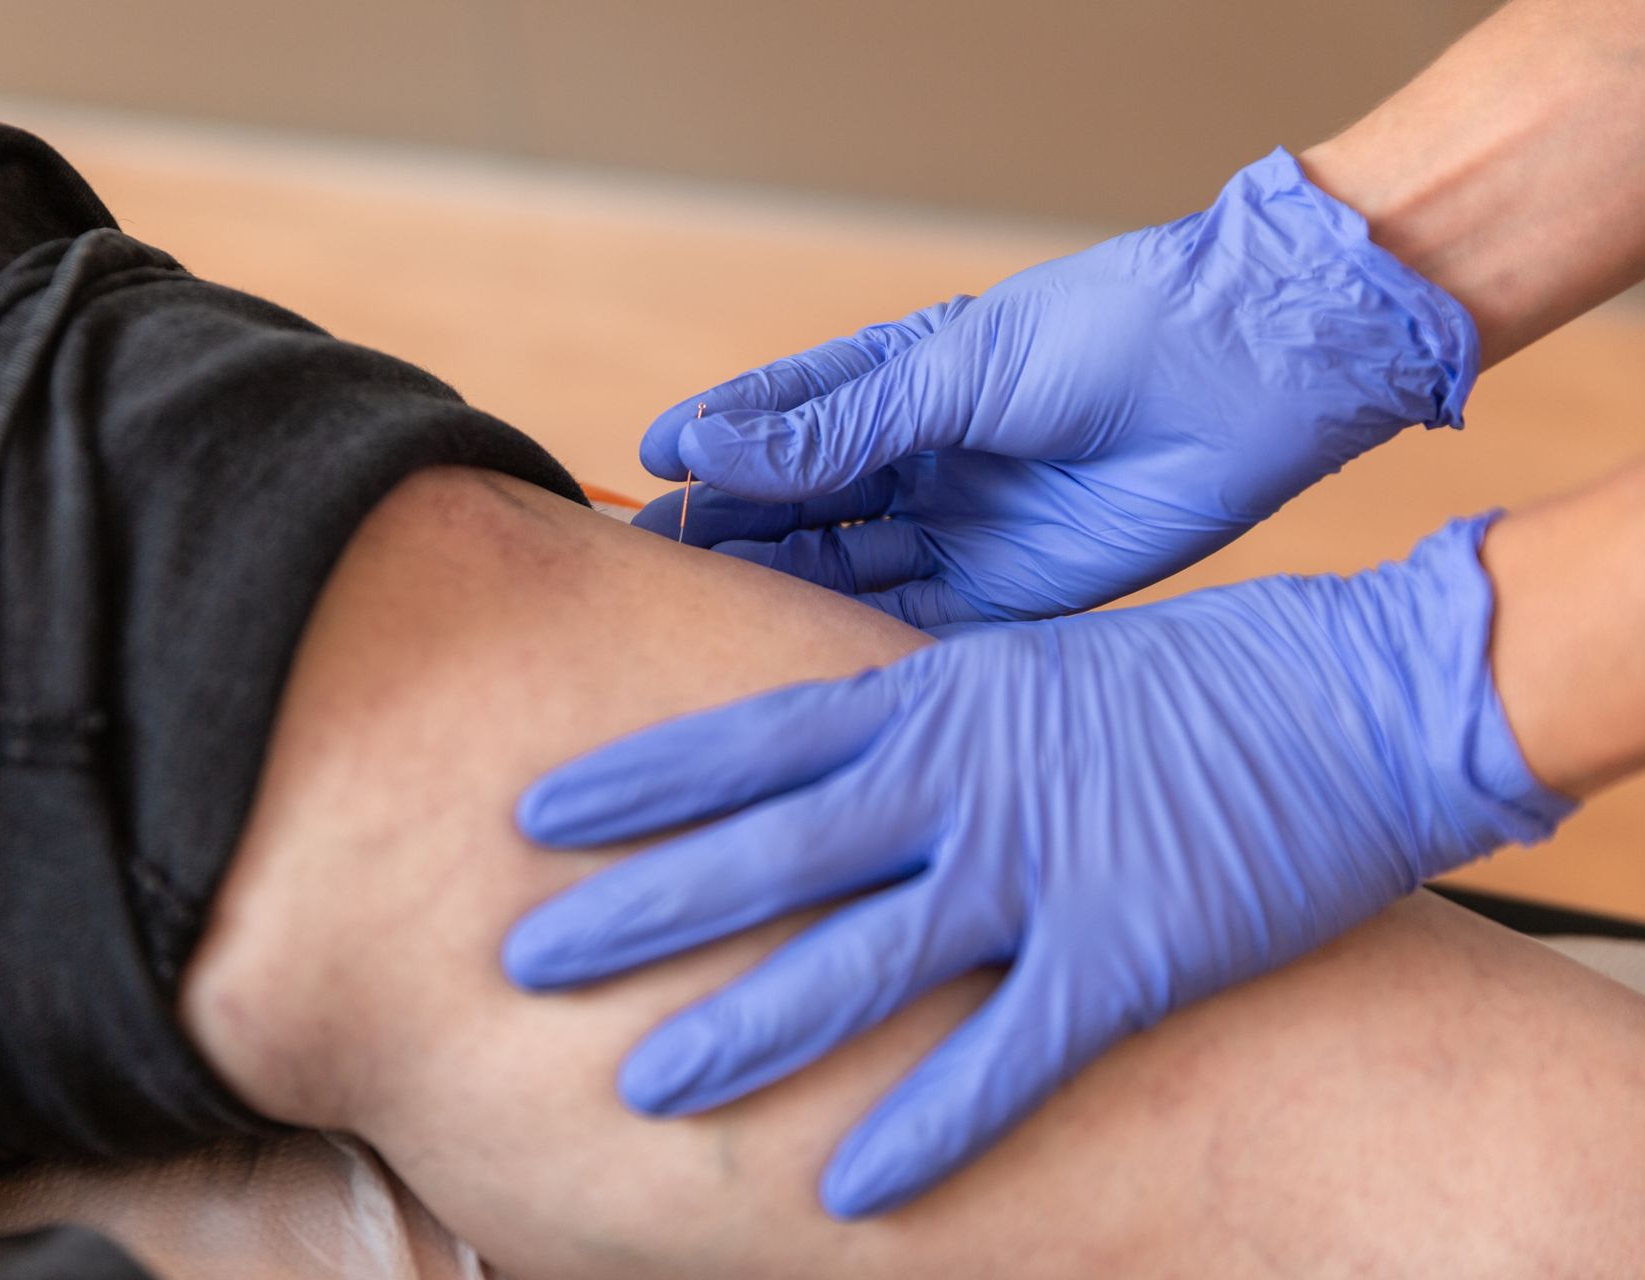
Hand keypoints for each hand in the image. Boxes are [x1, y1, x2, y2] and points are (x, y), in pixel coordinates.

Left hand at [504, 515, 1570, 1216]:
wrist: (1352, 694)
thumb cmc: (1179, 679)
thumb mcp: (1018, 671)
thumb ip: (912, 716)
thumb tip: (819, 757)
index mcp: (931, 701)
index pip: (749, 741)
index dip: (636, 782)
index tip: (534, 816)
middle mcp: (961, 782)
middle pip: (765, 855)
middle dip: (637, 912)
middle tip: (522, 960)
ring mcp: (1037, 868)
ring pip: (857, 963)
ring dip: (746, 1030)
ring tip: (642, 1089)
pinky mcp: (1124, 954)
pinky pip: (1005, 1059)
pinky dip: (929, 1128)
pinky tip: (849, 1194)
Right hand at [633, 149, 1477, 626]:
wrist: (1252, 378)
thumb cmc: (1107, 335)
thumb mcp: (955, 371)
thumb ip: (834, 425)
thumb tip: (703, 450)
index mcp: (899, 387)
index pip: (777, 425)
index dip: (715, 451)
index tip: (650, 474)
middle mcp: (919, 463)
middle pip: (800, 511)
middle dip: (735, 535)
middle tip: (668, 569)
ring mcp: (960, 532)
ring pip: (844, 572)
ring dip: (785, 591)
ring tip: (718, 614)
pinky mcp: (1011, 597)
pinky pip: (914, 627)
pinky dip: (861, 641)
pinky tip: (806, 655)